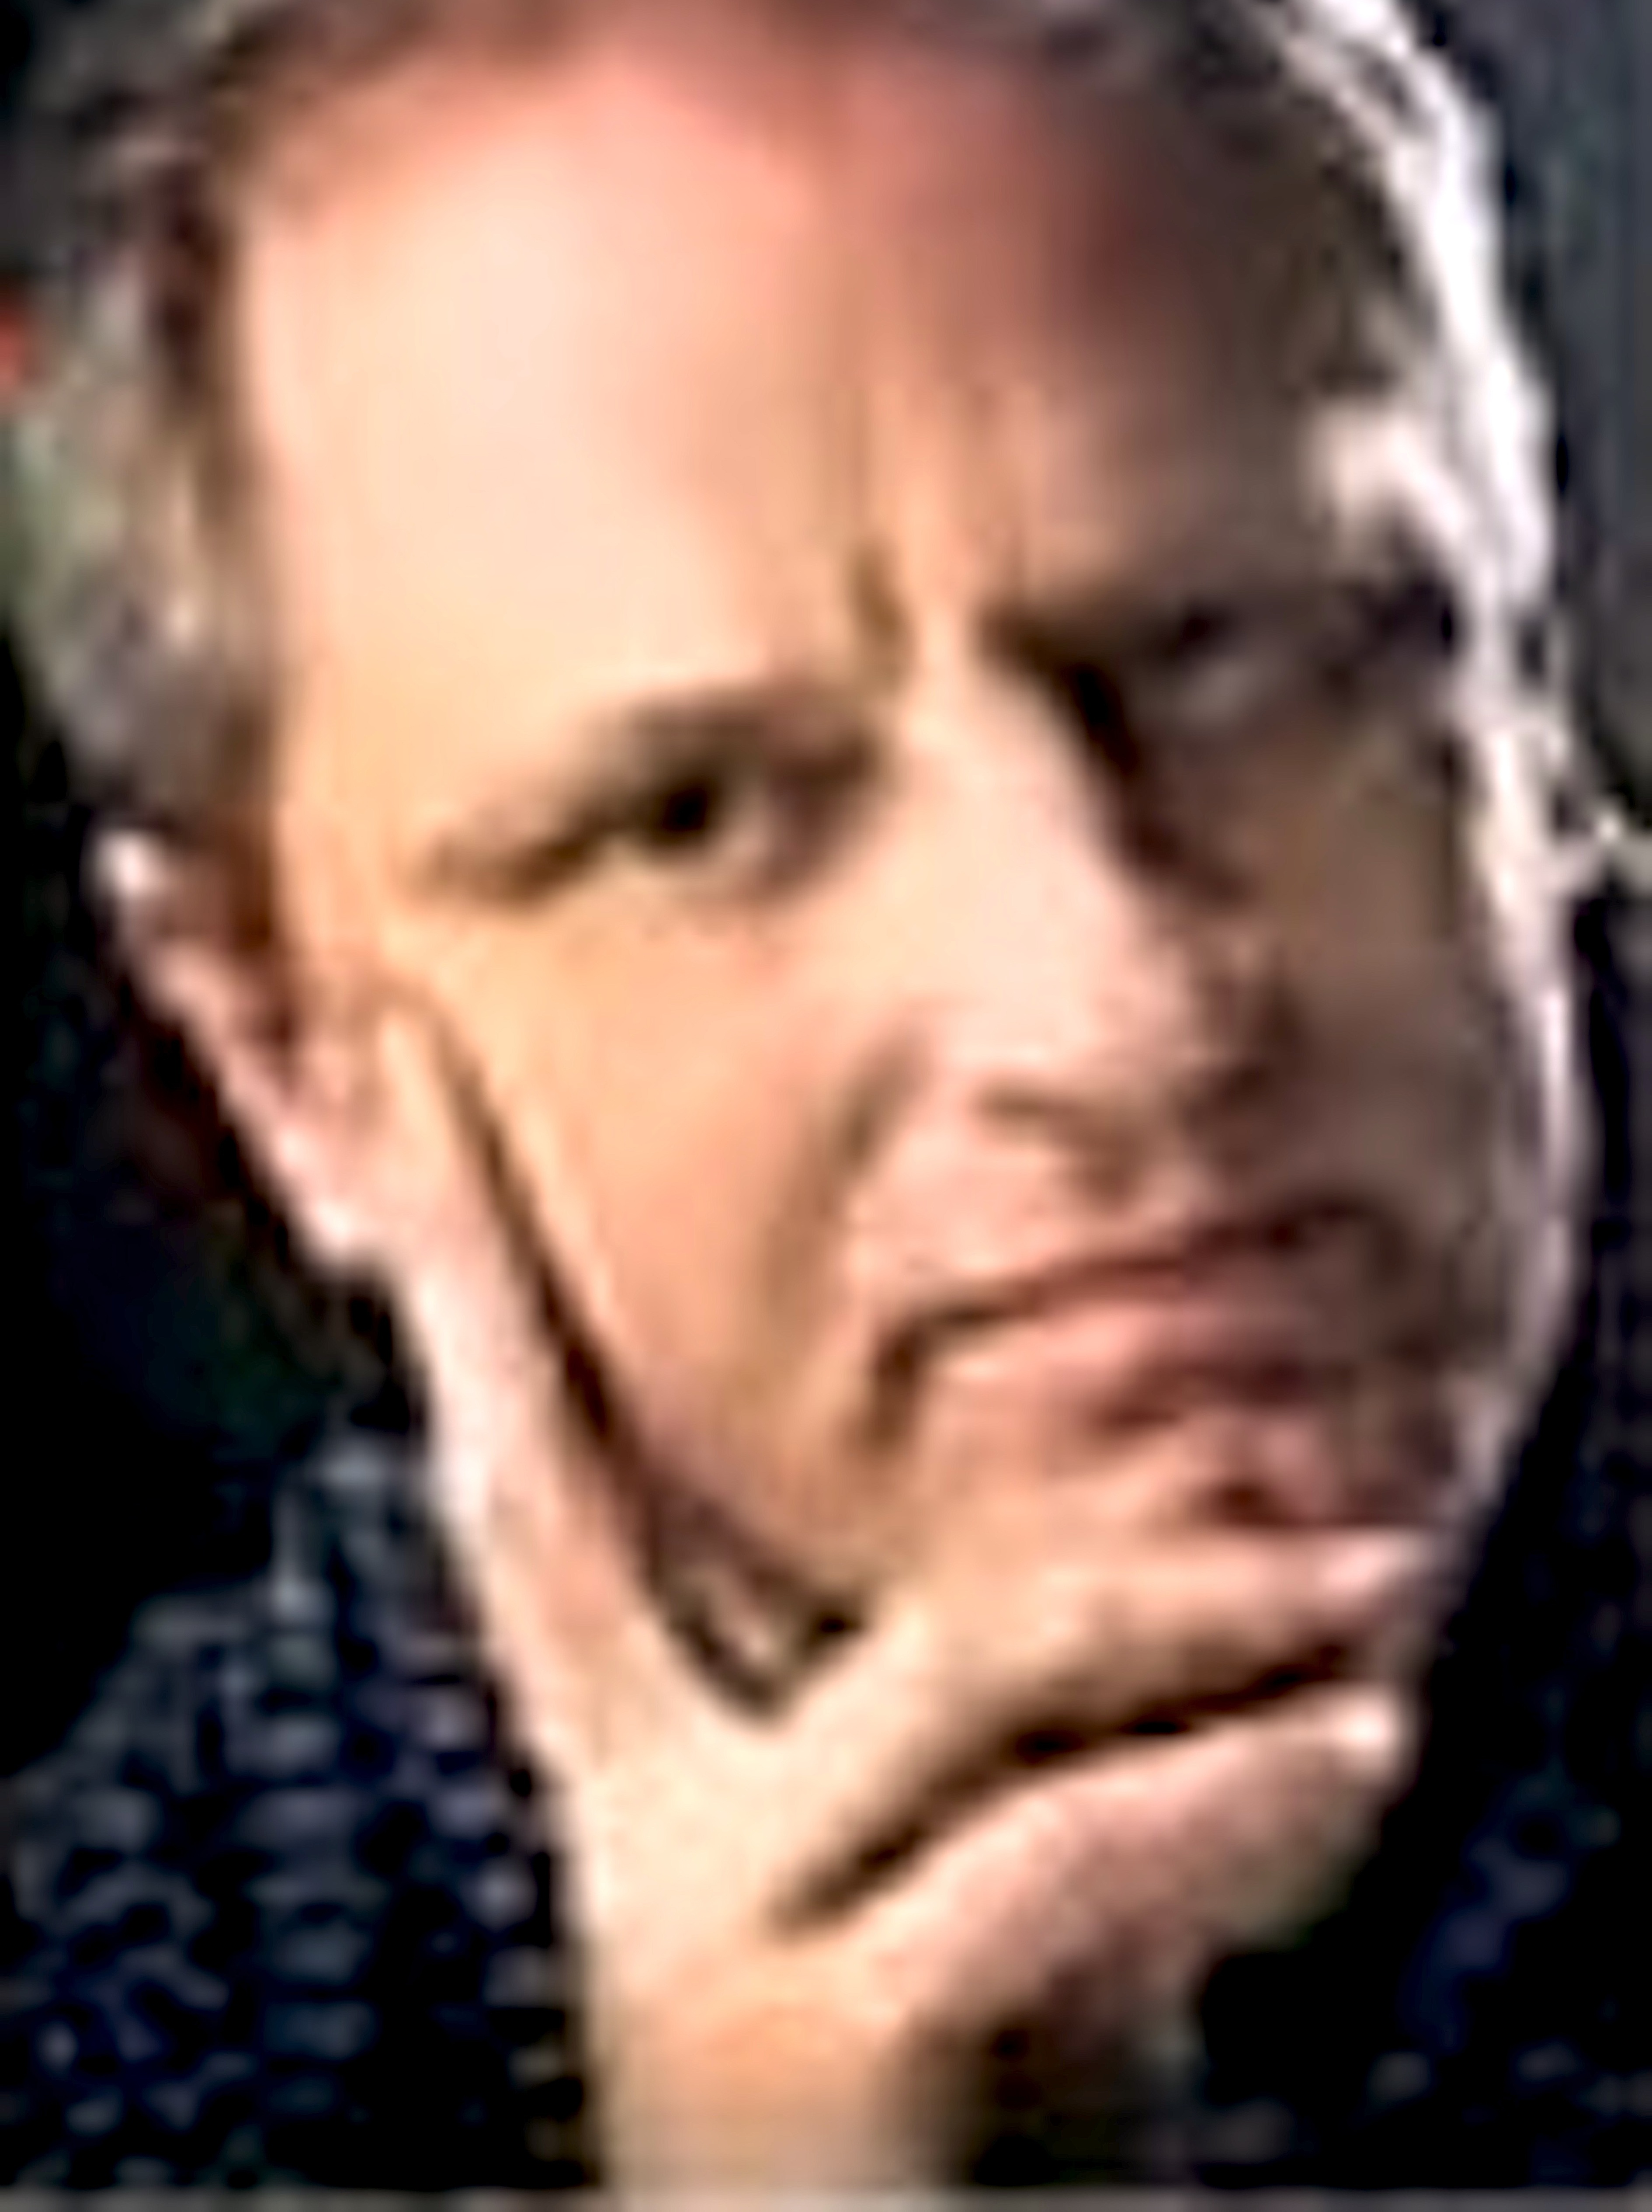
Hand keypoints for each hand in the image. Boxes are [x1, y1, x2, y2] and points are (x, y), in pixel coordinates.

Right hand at [114, 836, 1424, 2190]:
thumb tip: (1145, 1539)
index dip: (451, 1244)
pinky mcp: (820, 2045)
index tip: (397, 1049)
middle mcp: (631, 1832)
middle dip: (574, 1268)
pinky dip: (1236, 1789)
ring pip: (960, 1647)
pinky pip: (1061, 1842)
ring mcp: (704, 1934)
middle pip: (604, 1487)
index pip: (522, 1461)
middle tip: (557, 1084)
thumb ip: (990, 1689)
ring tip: (1373, 1601)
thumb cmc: (986, 2110)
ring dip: (1202, 1604)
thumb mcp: (974, 1865)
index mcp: (649, 1778)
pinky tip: (1359, 1753)